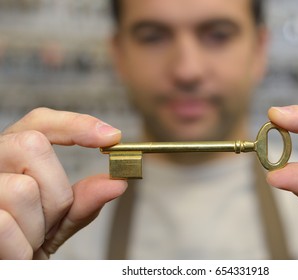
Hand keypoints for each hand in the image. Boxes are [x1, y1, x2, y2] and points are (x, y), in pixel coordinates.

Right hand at [0, 108, 126, 258]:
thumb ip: (84, 200)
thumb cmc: (27, 240)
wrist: (9, 267)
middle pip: (33, 146)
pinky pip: (4, 224)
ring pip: (22, 188)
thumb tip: (118, 182)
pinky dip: (21, 248)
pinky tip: (17, 252)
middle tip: (50, 223)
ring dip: (37, 228)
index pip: (40, 122)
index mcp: (14, 157)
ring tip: (28, 240)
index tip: (112, 136)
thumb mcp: (59, 220)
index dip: (75, 124)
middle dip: (57, 192)